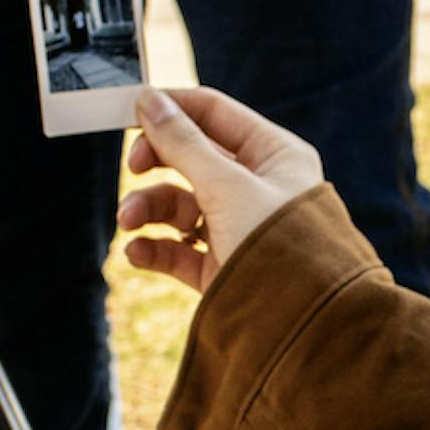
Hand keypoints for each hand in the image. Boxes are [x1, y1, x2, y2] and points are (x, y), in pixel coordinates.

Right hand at [118, 87, 325, 292]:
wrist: (302, 329)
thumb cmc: (280, 246)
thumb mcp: (227, 187)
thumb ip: (183, 144)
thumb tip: (150, 100)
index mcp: (274, 155)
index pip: (214, 114)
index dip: (171, 109)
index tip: (127, 112)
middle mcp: (258, 187)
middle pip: (191, 158)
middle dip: (156, 163)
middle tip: (133, 168)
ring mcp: (238, 227)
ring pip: (179, 204)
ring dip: (147, 208)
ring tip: (128, 220)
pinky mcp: (222, 266)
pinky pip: (178, 249)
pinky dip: (154, 247)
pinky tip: (137, 251)